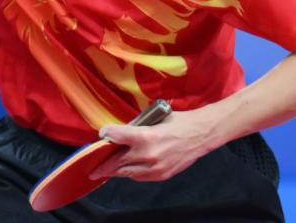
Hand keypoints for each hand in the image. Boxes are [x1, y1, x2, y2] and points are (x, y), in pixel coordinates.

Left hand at [91, 110, 214, 181]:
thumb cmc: (178, 122)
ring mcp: (155, 167)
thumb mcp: (153, 119)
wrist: (201, 134)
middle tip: (93, 169)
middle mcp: (148, 154)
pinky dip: (132, 173)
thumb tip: (120, 134)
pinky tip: (127, 169)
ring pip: (127, 173)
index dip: (106, 134)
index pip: (115, 136)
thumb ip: (135, 129)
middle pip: (117, 162)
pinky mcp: (161, 174)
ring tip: (107, 170)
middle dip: (103, 165)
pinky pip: (140, 177)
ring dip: (116, 171)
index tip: (101, 134)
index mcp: (144, 136)